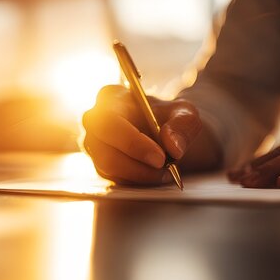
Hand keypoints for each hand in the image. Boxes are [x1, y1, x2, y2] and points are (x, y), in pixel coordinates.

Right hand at [82, 85, 209, 184]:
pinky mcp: (100, 164)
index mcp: (110, 99)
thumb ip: (182, 125)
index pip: (109, 121)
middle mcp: (95, 121)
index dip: (131, 142)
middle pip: (102, 149)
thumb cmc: (169, 118)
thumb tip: (172, 146)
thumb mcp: (185, 113)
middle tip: (164, 167)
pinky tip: (155, 174)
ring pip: (107, 167)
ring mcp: (94, 144)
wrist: (166, 134)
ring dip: (139, 174)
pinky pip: (113, 178)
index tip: (160, 157)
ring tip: (165, 172)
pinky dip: (137, 180)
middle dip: (135, 164)